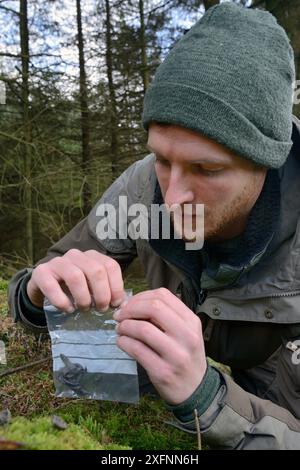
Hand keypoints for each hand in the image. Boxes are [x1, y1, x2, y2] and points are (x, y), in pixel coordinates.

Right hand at [27, 249, 124, 312]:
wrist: (44, 286)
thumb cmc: (74, 288)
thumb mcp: (92, 286)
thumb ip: (107, 291)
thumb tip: (122, 304)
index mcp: (92, 256)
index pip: (110, 266)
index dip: (116, 286)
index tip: (115, 304)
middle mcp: (76, 255)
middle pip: (96, 271)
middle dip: (102, 294)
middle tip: (101, 309)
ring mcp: (58, 262)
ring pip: (76, 276)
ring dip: (83, 298)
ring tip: (84, 309)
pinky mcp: (41, 272)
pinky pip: (52, 286)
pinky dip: (62, 301)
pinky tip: (68, 309)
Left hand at [113, 287, 206, 404]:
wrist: (195, 389)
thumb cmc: (185, 355)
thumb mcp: (184, 332)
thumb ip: (165, 316)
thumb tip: (132, 304)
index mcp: (192, 321)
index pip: (163, 296)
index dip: (141, 297)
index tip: (129, 305)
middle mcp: (187, 336)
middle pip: (153, 308)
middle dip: (130, 309)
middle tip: (119, 316)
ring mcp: (176, 355)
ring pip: (143, 329)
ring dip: (125, 326)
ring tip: (120, 329)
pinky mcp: (162, 372)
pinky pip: (137, 350)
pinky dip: (124, 342)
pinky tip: (122, 342)